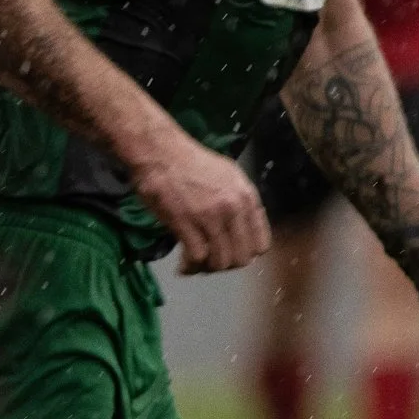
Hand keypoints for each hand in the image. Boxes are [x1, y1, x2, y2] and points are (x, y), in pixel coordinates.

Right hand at [127, 130, 271, 274]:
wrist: (158, 151)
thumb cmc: (188, 160)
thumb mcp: (226, 175)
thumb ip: (238, 202)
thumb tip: (238, 228)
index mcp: (246, 197)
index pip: (260, 244)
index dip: (245, 253)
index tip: (230, 252)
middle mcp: (233, 208)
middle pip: (241, 258)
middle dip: (225, 264)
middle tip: (209, 261)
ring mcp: (210, 216)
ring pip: (220, 261)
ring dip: (207, 268)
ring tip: (194, 263)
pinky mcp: (185, 222)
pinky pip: (197, 257)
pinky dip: (190, 266)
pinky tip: (182, 264)